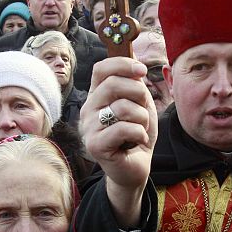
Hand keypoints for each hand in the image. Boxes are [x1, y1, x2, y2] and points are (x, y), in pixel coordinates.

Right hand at [80, 58, 157, 227]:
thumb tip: (137, 69)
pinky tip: (138, 141)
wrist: (135, 167)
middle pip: (113, 84)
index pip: (101, 69)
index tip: (142, 70)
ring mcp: (89, 127)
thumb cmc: (136, 134)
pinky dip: (139, 134)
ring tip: (139, 129)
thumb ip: (136, 86)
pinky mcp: (95, 145)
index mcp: (96, 95)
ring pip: (122, 107)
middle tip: (144, 108)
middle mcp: (87, 109)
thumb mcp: (140, 104)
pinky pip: (124, 128)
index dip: (122, 64)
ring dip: (142, 118)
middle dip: (138, 93)